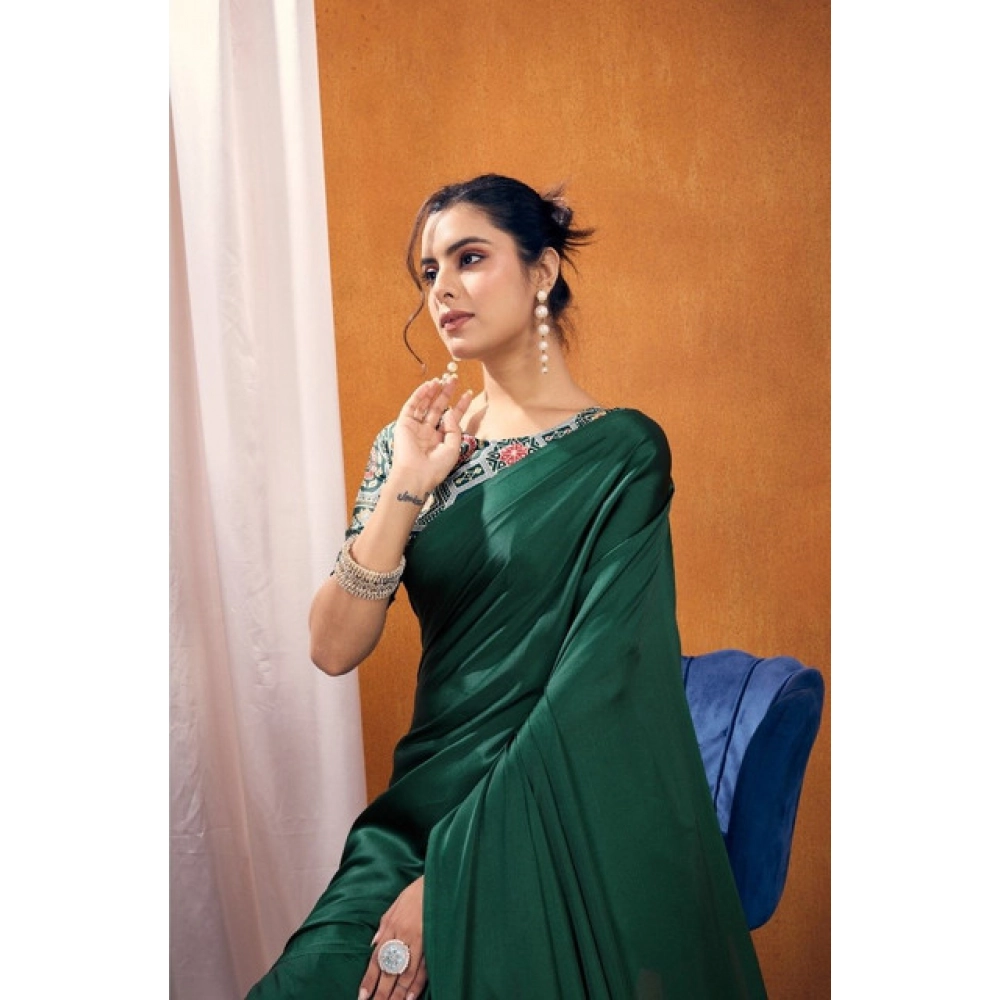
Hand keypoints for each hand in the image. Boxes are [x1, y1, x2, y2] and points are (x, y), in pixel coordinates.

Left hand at [359, 876, 426, 999]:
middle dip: (381, 991)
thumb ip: (384, 926)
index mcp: (392, 926)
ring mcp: (420, 940)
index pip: (377, 958)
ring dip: (398, 993)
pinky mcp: (434, 942)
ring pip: (406, 973)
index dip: (369, 979)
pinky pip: (425, 967)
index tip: (362, 995)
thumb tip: (373, 944)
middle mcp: (403, 936)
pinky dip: (417, 984)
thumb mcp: (396, 904)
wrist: (440, 880)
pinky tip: (411, 997)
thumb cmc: (417, 892)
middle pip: (390, 969)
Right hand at [389, 379, 473, 494]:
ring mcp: (415, 427)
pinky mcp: (404, 424)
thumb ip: (454, 429)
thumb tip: (450, 411)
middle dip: (446, 393)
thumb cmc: (436, 467)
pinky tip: (428, 386)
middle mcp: (428, 432)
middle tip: (454, 379)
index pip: (451, 418)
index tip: (468, 392)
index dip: (460, 405)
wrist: (416, 475)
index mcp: (440, 439)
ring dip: (432, 392)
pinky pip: (412, 406)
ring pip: (425, 405)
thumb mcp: (453, 448)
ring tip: (441, 379)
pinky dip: (419, 395)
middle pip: (438, 408)